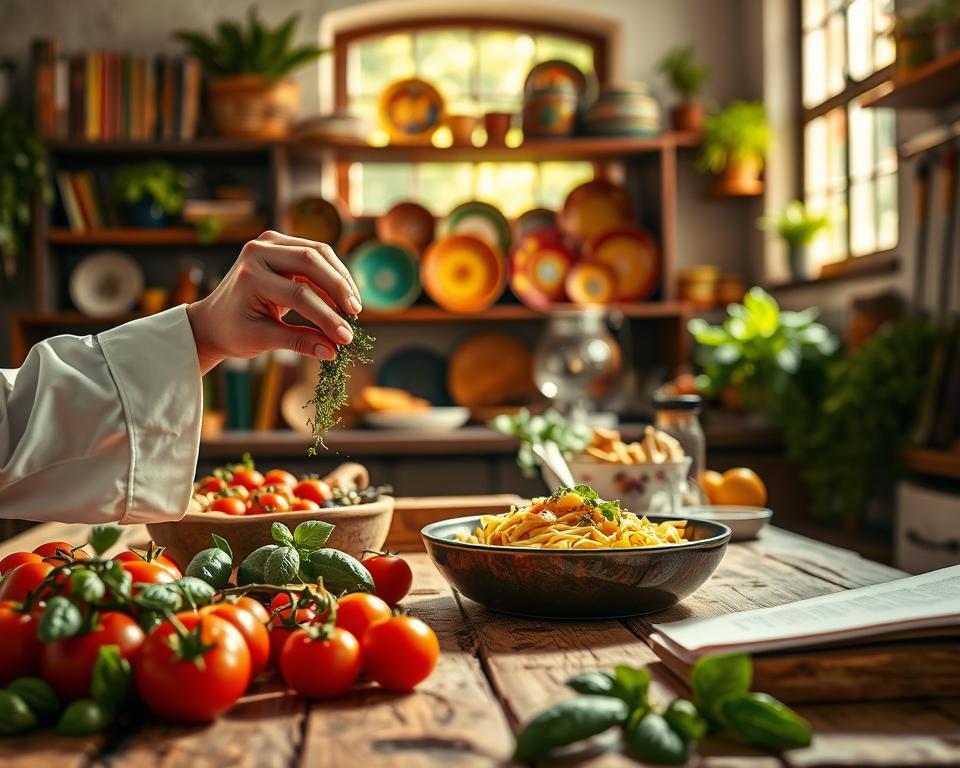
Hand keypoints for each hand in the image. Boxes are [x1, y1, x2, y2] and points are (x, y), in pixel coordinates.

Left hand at [186, 230, 362, 373]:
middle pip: (311, 261)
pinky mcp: (282, 245)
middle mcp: (259, 251)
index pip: (298, 294)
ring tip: (353, 307)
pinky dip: (333, 275)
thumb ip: (298, 343)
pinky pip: (316, 255)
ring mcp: (271, 243)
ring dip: (340, 279)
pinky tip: (343, 298)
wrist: (214, 319)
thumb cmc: (235, 331)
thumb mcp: (263, 340)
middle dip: (338, 288)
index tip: (345, 338)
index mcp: (249, 276)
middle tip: (355, 314)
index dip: (326, 316)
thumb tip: (333, 351)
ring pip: (319, 253)